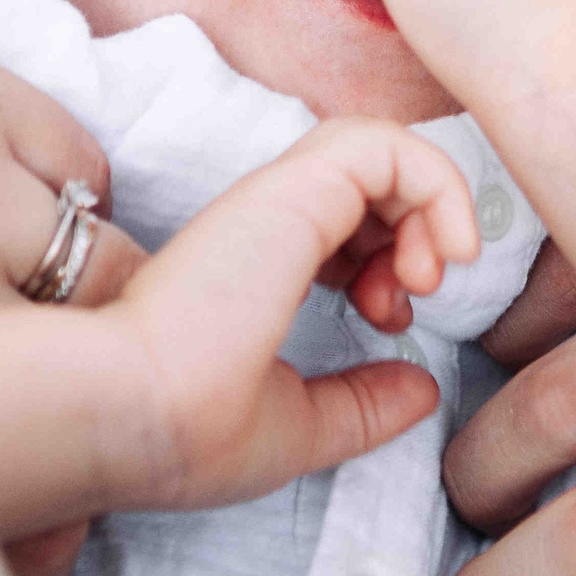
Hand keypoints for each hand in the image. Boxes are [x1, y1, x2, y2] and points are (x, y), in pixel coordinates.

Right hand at [95, 117, 479, 510]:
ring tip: (428, 274)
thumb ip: (360, 403)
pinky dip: (438, 183)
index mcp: (259, 262)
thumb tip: (422, 387)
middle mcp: (268, 220)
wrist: (132, 412)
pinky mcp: (297, 187)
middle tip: (416, 295)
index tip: (390, 322)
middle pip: (370, 178)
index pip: (342, 217)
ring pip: (381, 147)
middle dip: (416, 230)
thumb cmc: (187, 430)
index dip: (388, 258)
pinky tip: (443, 250)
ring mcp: (280, 197)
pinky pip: (388, 145)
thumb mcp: (297, 426)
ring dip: (432, 203)